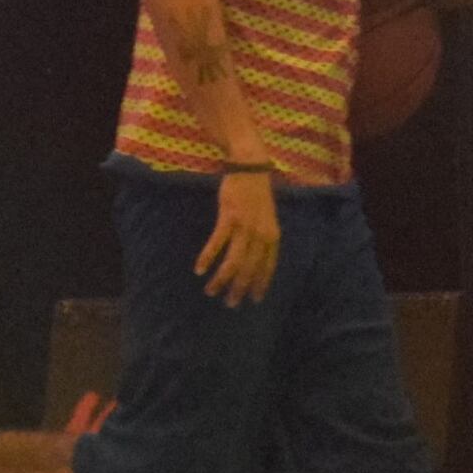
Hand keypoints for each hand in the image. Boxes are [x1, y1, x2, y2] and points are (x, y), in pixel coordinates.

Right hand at [197, 168, 282, 304]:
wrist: (251, 168)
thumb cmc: (257, 195)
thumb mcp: (267, 219)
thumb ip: (263, 238)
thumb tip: (256, 259)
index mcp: (272, 236)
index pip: (267, 267)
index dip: (260, 284)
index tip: (253, 300)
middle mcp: (261, 234)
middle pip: (249, 269)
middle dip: (239, 289)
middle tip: (230, 304)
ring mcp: (245, 227)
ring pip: (233, 261)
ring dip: (221, 279)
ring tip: (211, 291)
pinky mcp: (229, 217)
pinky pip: (217, 242)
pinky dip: (208, 257)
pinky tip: (200, 270)